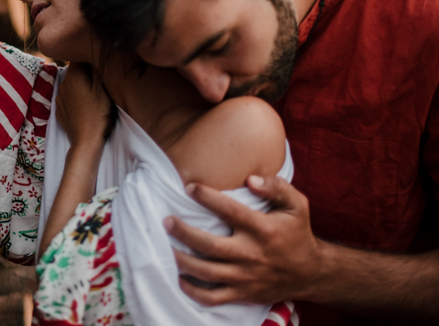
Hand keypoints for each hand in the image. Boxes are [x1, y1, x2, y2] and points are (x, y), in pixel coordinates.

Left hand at [56, 63, 112, 147]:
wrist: (86, 141)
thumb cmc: (98, 114)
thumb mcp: (103, 89)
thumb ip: (97, 69)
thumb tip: (95, 54)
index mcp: (73, 75)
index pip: (80, 56)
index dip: (91, 57)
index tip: (101, 65)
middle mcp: (63, 83)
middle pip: (76, 69)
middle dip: (87, 72)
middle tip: (101, 81)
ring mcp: (60, 97)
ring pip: (73, 83)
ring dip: (82, 85)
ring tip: (95, 95)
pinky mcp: (60, 108)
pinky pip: (70, 96)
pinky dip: (77, 97)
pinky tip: (86, 106)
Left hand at [166, 175, 324, 305]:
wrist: (311, 273)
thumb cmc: (297, 233)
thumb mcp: (297, 205)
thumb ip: (277, 187)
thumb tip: (251, 179)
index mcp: (263, 229)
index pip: (229, 210)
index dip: (207, 197)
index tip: (189, 187)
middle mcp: (252, 254)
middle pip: (210, 245)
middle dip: (184, 232)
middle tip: (166, 221)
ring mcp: (245, 277)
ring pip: (206, 273)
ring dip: (182, 260)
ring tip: (165, 246)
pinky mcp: (243, 293)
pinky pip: (213, 297)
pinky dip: (193, 291)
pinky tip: (179, 278)